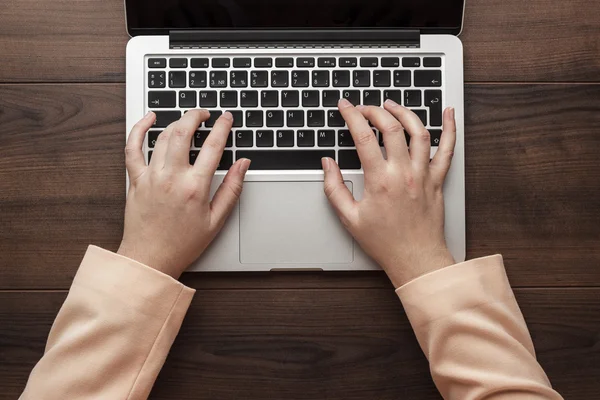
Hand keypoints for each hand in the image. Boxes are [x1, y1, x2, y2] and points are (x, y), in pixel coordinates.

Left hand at [118, 110, 249, 278]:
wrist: (150, 259)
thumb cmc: (182, 244)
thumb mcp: (216, 220)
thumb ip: (232, 189)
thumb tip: (243, 165)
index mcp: (195, 188)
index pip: (213, 147)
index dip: (223, 127)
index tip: (226, 118)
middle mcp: (172, 177)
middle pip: (184, 132)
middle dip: (197, 115)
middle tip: (205, 113)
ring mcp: (151, 177)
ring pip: (163, 136)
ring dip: (177, 122)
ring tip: (187, 119)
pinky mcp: (135, 180)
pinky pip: (133, 148)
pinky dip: (139, 129)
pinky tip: (149, 119)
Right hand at [322, 99, 456, 287]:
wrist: (416, 259)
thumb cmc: (385, 242)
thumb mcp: (349, 218)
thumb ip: (334, 188)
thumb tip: (327, 164)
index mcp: (380, 180)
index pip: (363, 136)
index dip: (352, 116)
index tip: (345, 106)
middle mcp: (403, 172)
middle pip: (391, 127)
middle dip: (375, 110)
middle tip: (364, 108)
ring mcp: (423, 174)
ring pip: (418, 131)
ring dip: (404, 112)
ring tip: (392, 105)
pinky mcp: (437, 180)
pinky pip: (447, 149)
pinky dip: (450, 128)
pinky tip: (449, 113)